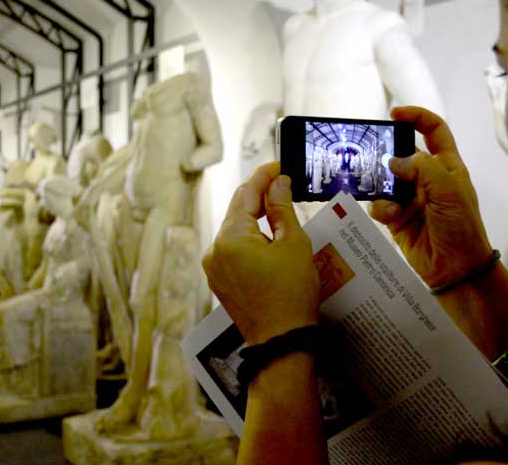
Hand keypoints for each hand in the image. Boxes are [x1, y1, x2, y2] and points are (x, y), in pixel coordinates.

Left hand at [203, 162, 318, 344]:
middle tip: (284, 184)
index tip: (279, 165)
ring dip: (257, 220)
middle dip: (261, 197)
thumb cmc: (292, 294)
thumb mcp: (293, 244)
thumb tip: (278, 183)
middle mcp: (215, 249)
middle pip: (238, 212)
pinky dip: (251, 240)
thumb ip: (282, 208)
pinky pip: (234, 250)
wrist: (282, 341)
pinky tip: (270, 239)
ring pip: (236, 231)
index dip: (264, 176)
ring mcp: (214, 267)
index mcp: (230, 237)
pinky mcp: (219, 281)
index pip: (246, 194)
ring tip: (281, 212)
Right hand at [369, 107, 493, 288]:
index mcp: (447, 166)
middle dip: (387, 154)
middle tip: (371, 154)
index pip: (433, 130)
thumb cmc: (461, 226)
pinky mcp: (396, 218)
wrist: (455, 269)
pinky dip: (381, 208)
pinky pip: (379, 204)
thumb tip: (392, 161)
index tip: (394, 114)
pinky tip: (390, 216)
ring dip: (381, 185)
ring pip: (385, 180)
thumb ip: (421, 168)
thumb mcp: (448, 190)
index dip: (416, 117)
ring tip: (382, 193)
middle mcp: (427, 178)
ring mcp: (410, 198)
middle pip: (402, 154)